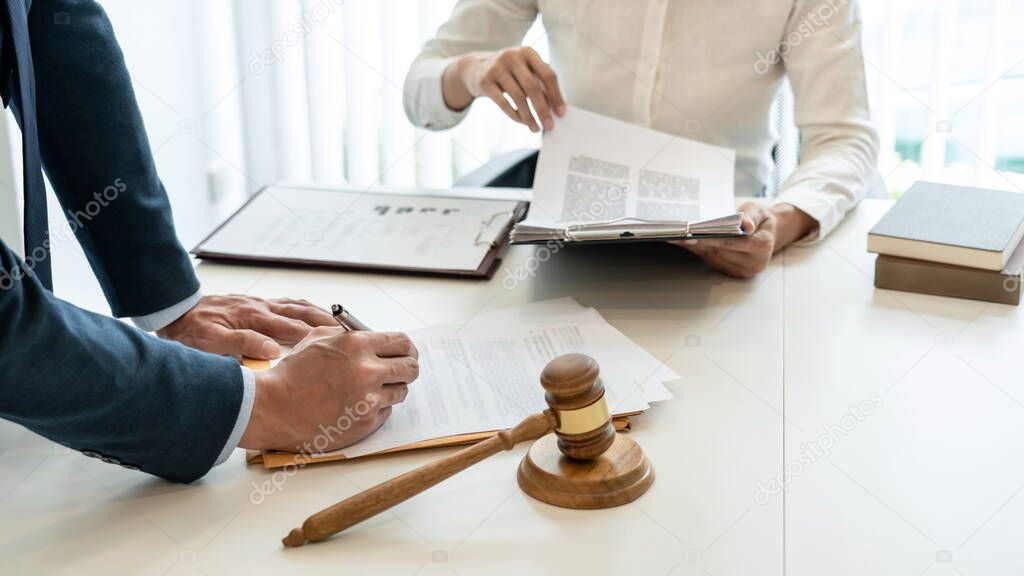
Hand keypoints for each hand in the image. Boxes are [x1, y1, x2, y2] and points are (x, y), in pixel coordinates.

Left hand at [156, 295, 336, 358]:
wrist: (174, 312)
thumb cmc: (191, 331)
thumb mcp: (211, 343)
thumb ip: (243, 344)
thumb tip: (274, 350)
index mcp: (254, 319)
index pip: (294, 329)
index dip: (318, 337)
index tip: (338, 344)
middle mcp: (261, 308)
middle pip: (303, 314)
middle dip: (328, 324)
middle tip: (351, 334)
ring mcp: (260, 304)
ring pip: (298, 307)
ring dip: (321, 315)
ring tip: (340, 324)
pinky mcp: (256, 304)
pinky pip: (287, 303)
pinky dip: (305, 308)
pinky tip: (312, 313)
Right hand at [239, 327, 418, 452]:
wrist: (272, 408)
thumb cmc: (292, 374)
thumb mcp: (318, 340)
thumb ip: (351, 336)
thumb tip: (377, 340)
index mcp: (357, 346)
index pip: (402, 342)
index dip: (407, 348)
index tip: (406, 353)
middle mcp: (367, 372)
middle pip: (411, 368)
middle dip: (407, 368)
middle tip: (399, 371)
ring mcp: (368, 400)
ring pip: (400, 392)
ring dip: (390, 390)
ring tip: (368, 390)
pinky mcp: (365, 423)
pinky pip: (385, 412)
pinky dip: (375, 409)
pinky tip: (354, 407)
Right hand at [443, 46, 565, 131]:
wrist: (474, 67)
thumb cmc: (508, 72)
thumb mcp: (524, 70)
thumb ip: (539, 83)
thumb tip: (555, 108)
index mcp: (528, 52)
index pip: (548, 75)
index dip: (556, 95)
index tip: (561, 113)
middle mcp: (512, 57)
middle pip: (533, 87)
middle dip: (543, 110)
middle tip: (550, 126)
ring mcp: (497, 68)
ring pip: (519, 97)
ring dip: (529, 117)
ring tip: (535, 128)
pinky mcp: (485, 81)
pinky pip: (503, 103)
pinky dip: (515, 115)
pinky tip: (522, 122)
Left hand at [671, 202, 814, 278]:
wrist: (770, 233)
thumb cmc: (762, 220)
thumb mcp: (759, 211)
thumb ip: (751, 216)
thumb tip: (745, 225)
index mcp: (763, 246)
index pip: (731, 242)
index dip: (710, 238)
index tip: (691, 234)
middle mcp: (755, 262)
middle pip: (720, 251)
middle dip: (698, 242)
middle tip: (678, 234)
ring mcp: (745, 271)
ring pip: (715, 258)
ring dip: (696, 248)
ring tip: (678, 238)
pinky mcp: (736, 274)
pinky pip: (715, 262)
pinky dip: (702, 252)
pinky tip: (690, 244)